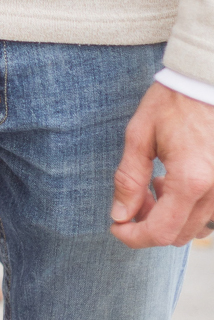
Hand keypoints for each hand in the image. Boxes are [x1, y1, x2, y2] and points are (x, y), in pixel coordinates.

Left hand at [110, 83, 213, 246]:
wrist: (204, 82)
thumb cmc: (173, 101)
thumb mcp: (140, 134)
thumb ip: (129, 178)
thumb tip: (119, 214)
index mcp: (190, 180)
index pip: (160, 231)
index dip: (133, 237)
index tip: (116, 226)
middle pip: (177, 235)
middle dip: (148, 225)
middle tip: (132, 200)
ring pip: (194, 228)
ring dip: (168, 217)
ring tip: (154, 184)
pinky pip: (207, 213)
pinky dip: (186, 208)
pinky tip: (173, 182)